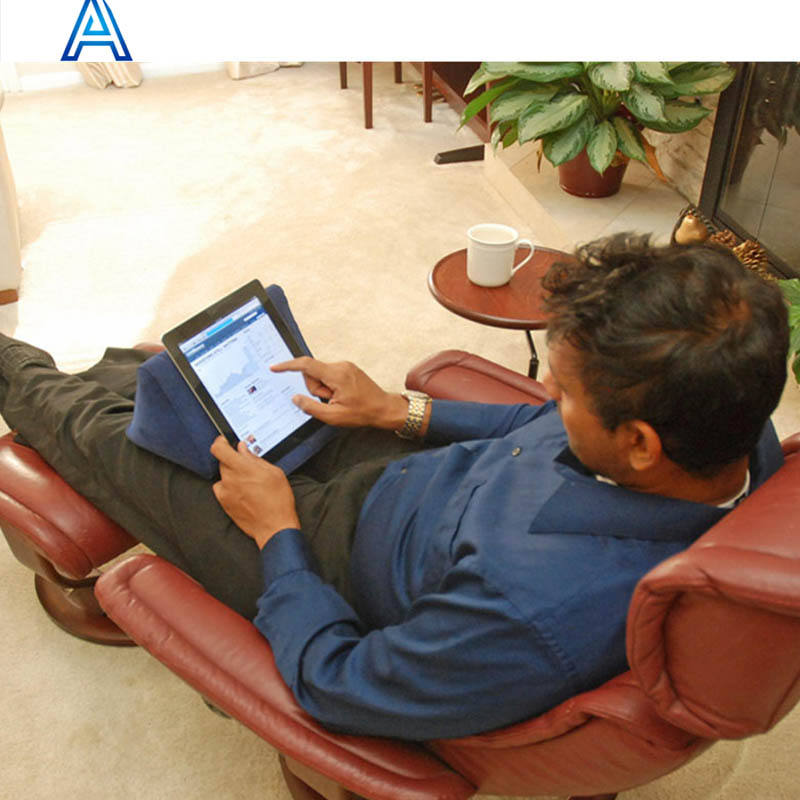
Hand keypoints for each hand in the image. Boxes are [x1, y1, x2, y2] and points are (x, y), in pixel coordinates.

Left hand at [210, 436, 299, 548]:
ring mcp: (225, 492)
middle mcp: (230, 479)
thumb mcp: (274, 473)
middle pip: (222, 461)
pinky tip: (241, 491)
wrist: (274, 527)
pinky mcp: (224, 503)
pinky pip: (221, 489)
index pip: (218, 449)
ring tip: (247, 482)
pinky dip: (228, 487)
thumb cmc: (278, 500)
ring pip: (223, 475)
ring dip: (232, 474)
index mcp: (243, 468)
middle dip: (233, 460)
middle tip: (247, 465)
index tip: (225, 441)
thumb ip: (255, 458)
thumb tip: (243, 448)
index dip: (220, 442)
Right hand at [271, 357, 408, 429]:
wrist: (384, 408)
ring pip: (321, 375)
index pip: (306, 365)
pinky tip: (341, 396)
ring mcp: (345, 366)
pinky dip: (330, 387)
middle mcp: (341, 365)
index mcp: (336, 375)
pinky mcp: (348, 369)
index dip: (288, 366)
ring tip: (339, 400)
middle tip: (330, 401)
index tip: (274, 368)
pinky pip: (329, 375)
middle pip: (313, 373)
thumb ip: (311, 407)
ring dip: (324, 389)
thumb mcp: (333, 416)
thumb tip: (296, 398)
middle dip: (316, 389)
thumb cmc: (362, 413)